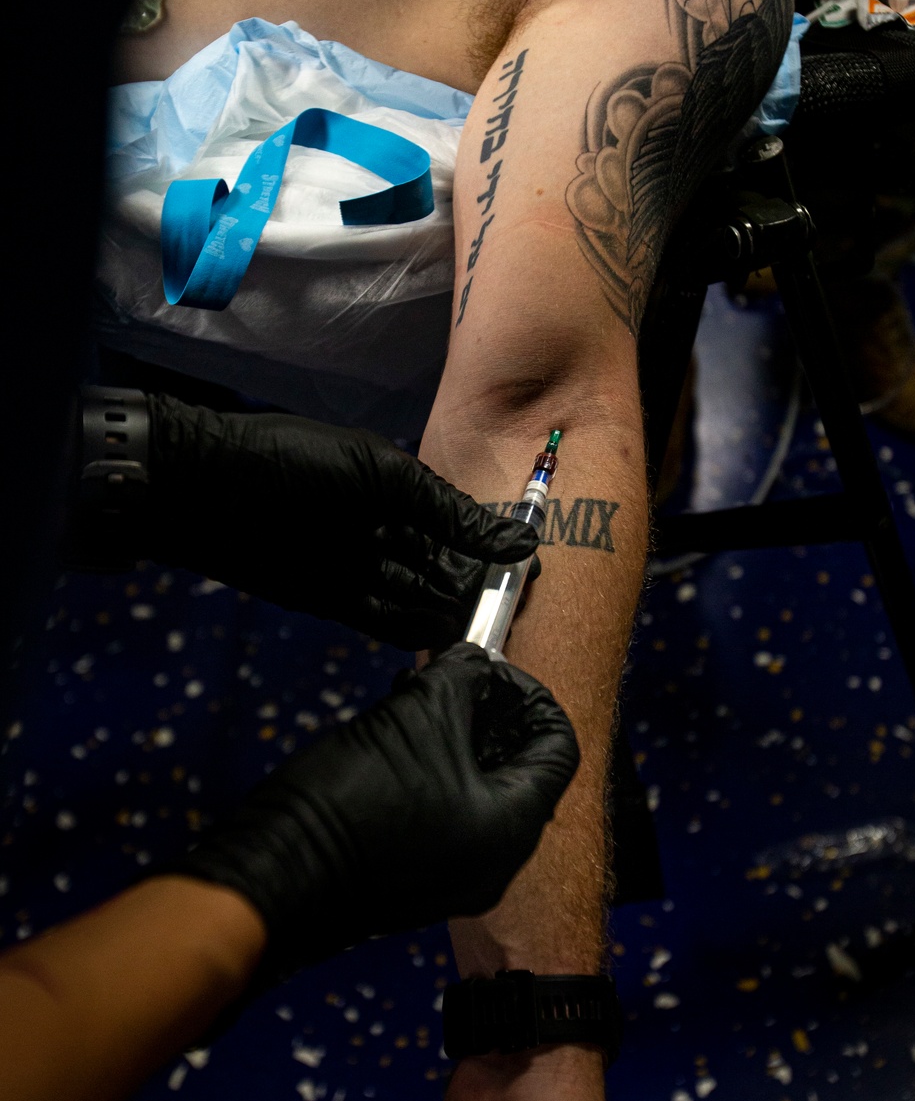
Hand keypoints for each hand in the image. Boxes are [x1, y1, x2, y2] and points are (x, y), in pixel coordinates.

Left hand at [143, 394, 537, 646]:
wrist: (204, 489)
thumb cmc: (295, 463)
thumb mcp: (381, 474)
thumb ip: (447, 511)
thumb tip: (518, 539)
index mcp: (394, 485)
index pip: (456, 522)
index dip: (489, 547)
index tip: (525, 571)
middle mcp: (381, 525)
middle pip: (439, 563)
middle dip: (471, 586)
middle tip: (505, 612)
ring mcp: (357, 563)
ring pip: (415, 594)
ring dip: (445, 611)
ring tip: (480, 631)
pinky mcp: (331, 599)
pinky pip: (382, 618)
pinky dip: (410, 629)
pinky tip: (440, 638)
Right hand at [171, 644, 578, 973]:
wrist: (276, 875)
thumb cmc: (356, 801)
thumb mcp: (420, 713)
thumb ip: (463, 676)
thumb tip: (475, 661)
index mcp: (513, 826)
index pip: (559, 748)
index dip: (532, 695)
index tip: (494, 666)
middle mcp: (495, 862)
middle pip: (517, 769)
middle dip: (486, 712)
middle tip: (453, 675)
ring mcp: (452, 877)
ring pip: (474, 789)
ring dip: (452, 736)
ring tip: (412, 696)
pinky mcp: (411, 879)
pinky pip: (441, 814)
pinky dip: (427, 770)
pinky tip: (389, 736)